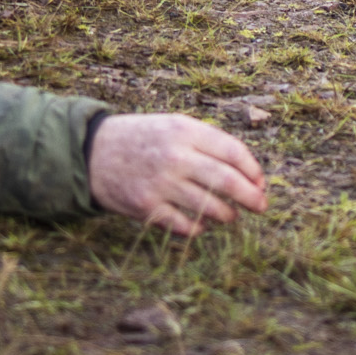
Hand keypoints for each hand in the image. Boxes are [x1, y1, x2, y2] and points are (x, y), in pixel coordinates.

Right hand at [87, 114, 266, 236]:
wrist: (93, 152)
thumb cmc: (143, 139)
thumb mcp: (174, 126)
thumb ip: (207, 143)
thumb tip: (247, 172)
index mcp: (184, 130)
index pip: (233, 151)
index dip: (253, 170)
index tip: (261, 182)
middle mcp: (174, 156)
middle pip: (227, 181)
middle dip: (251, 197)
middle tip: (262, 206)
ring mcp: (160, 184)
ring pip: (211, 207)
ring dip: (227, 215)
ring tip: (230, 216)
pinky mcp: (147, 207)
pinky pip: (186, 226)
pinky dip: (200, 228)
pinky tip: (202, 224)